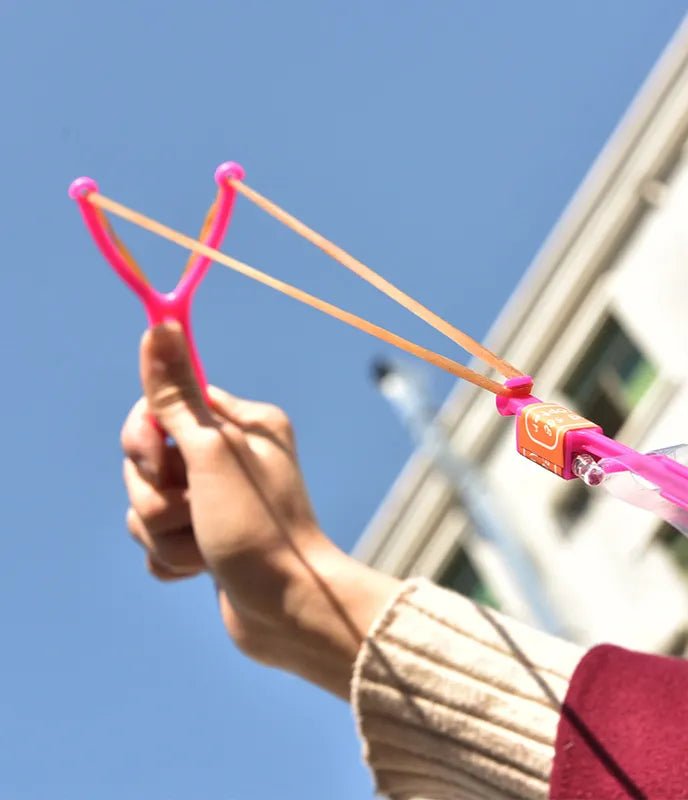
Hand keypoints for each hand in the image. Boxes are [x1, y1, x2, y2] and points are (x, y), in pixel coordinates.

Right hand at [121, 323, 398, 696]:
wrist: (288, 607)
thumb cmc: (258, 526)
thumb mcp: (213, 453)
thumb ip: (177, 395)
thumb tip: (159, 327)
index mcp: (242, 423)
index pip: (162, 405)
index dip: (148, 438)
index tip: (163, 463)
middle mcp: (230, 456)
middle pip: (147, 459)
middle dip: (160, 496)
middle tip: (195, 512)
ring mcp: (216, 500)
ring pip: (147, 505)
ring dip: (168, 534)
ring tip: (206, 548)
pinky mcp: (205, 539)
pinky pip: (156, 542)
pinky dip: (173, 559)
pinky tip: (204, 570)